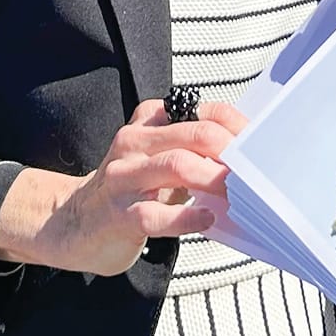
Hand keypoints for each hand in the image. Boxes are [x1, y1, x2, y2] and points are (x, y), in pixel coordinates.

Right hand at [0, 98, 246, 275]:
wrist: (72, 223)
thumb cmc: (132, 191)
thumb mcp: (160, 160)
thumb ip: (195, 153)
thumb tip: (249, 157)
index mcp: (149, 121)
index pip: (204, 112)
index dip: (238, 128)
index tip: (263, 147)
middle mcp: (134, 142)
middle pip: (195, 134)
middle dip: (232, 153)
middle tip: (257, 174)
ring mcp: (123, 176)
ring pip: (176, 165)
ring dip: (215, 180)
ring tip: (238, 195)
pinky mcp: (117, 213)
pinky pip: (154, 213)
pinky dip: (185, 216)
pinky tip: (206, 219)